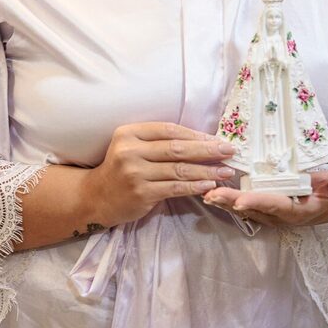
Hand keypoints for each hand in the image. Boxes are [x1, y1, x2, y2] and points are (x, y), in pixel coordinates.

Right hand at [84, 122, 236, 227]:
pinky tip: (209, 185)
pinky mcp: (142, 193)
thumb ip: (158, 142)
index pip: (169, 130)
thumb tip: (201, 140)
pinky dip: (195, 186)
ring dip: (207, 170)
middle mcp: (130, 151)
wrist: (97, 197)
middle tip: (230, 151)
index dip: (196, 134)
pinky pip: (175, 187)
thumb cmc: (122, 169)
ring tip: (226, 171)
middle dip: (208, 150)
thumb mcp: (132, 147)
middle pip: (177, 148)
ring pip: (179, 169)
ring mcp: (135, 173)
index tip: (217, 138)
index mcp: (129, 133)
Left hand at [202, 152, 327, 226]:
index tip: (241, 201)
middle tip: (212, 195)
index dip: (259, 203)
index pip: (276, 205)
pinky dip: (226, 199)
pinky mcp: (260, 209)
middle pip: (253, 209)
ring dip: (224, 201)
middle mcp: (279, 216)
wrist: (325, 205)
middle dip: (232, 202)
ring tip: (205, 193)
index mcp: (297, 211)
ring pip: (243, 209)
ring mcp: (268, 214)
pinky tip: (210, 192)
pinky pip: (242, 205)